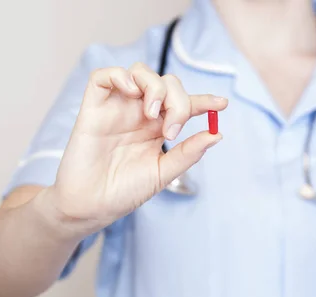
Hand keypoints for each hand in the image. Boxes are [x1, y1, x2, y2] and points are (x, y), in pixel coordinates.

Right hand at [48, 62, 227, 234]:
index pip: (184, 105)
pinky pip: (104, 76)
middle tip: (171, 129)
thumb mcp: (164, 172)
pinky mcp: (94, 107)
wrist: (92, 206)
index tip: (222, 104)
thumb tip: (217, 135)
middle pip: (167, 84)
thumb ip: (188, 152)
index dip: (204, 101)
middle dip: (178, 100)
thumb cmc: (125, 191)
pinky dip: (121, 76)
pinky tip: (132, 94)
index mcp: (158, 128)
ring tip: (151, 113)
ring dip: (153, 86)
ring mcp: (118, 108)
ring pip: (140, 71)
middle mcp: (140, 114)